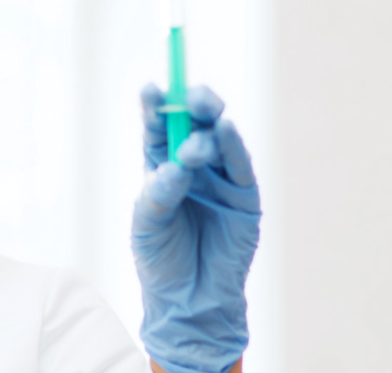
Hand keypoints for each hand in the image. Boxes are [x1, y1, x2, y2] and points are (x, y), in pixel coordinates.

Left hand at [132, 83, 260, 372]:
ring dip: (207, 131)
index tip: (149, 88)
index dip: (155, 104)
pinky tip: (224, 130)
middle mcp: (192, 164)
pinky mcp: (245, 195)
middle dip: (192, 102)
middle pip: (194, 120)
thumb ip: (157, 195)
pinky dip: (233, 144)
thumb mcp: (146, 227)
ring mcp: (221, 177)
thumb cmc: (161, 261)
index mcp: (161, 164)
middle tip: (187, 99)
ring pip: (218, 138)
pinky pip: (240, 164)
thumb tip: (174, 167)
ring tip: (191, 149)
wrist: (190, 302)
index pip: (157, 126)